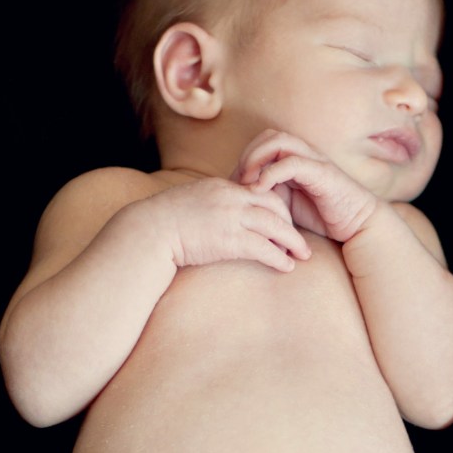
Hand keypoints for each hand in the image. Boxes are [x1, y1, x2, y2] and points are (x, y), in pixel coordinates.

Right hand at [156, 176, 310, 271]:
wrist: (149, 231)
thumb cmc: (163, 220)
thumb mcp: (191, 200)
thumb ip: (211, 203)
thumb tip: (218, 213)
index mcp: (223, 186)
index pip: (261, 191)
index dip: (277, 206)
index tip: (285, 220)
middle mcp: (231, 198)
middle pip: (275, 205)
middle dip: (291, 222)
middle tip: (300, 239)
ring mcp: (232, 218)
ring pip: (275, 226)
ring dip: (293, 242)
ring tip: (303, 254)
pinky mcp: (229, 241)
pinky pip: (264, 248)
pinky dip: (279, 258)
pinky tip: (287, 266)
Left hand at [235, 130, 377, 242]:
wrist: (358, 225)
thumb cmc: (325, 216)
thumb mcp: (289, 205)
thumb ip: (270, 195)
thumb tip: (242, 195)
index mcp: (297, 159)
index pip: (264, 143)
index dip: (246, 158)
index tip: (236, 183)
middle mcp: (305, 154)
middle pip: (269, 135)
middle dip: (249, 153)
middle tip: (239, 179)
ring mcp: (314, 160)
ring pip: (279, 141)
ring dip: (257, 158)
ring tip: (247, 181)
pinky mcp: (322, 173)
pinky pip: (291, 162)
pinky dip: (271, 173)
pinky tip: (260, 189)